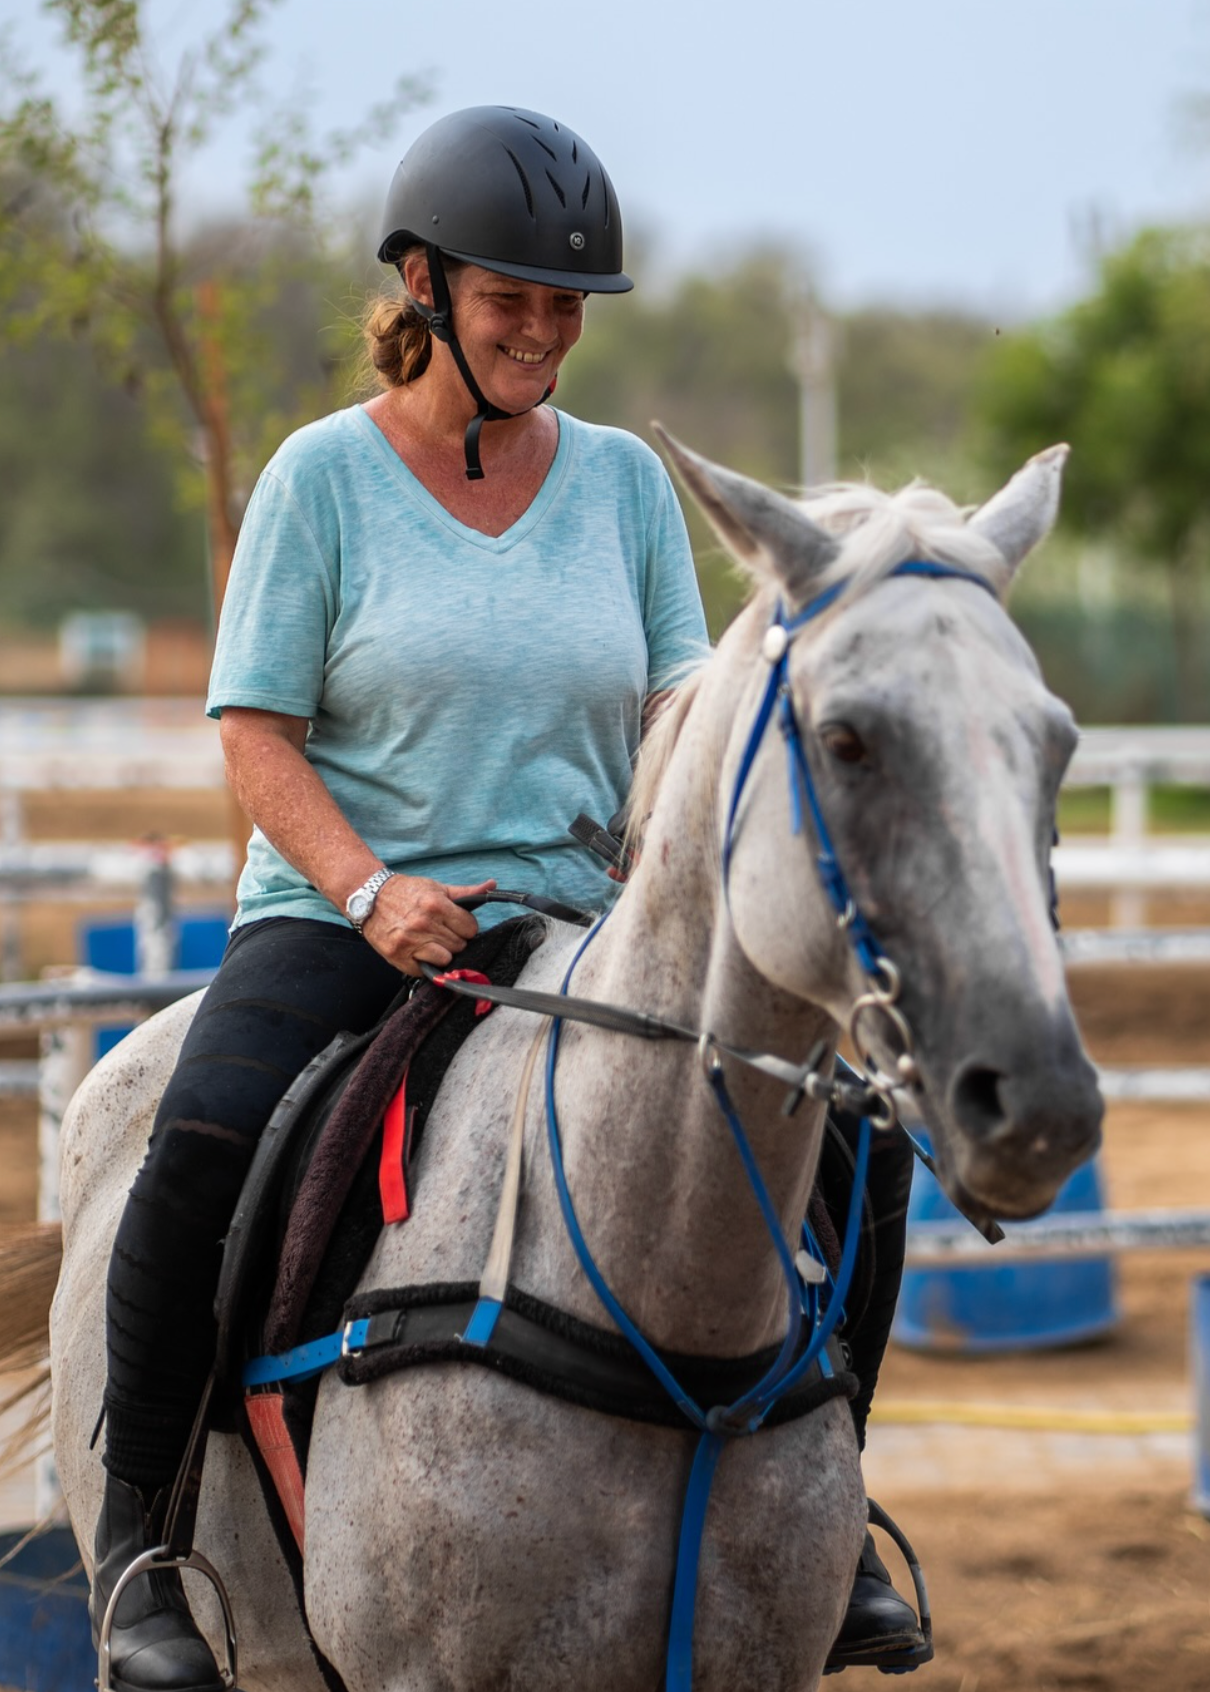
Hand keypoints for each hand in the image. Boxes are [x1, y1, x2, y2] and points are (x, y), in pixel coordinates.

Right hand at [362, 875, 496, 975]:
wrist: (369, 898)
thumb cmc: (405, 893)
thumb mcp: (436, 888)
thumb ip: (465, 892)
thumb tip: (492, 885)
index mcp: (436, 905)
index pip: (470, 928)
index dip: (466, 927)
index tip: (456, 924)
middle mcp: (423, 924)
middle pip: (460, 945)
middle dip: (454, 939)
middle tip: (441, 931)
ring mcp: (410, 942)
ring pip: (446, 959)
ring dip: (442, 953)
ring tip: (431, 941)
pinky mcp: (398, 956)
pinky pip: (425, 970)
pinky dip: (425, 962)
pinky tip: (418, 950)